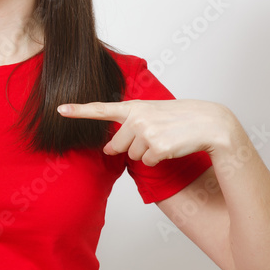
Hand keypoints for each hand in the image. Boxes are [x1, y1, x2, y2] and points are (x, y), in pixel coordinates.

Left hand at [56, 99, 235, 165]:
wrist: (209, 122)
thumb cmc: (180, 118)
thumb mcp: (153, 114)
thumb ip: (130, 126)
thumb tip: (109, 149)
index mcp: (134, 107)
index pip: (101, 109)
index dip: (79, 111)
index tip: (60, 109)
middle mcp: (137, 117)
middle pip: (118, 145)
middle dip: (130, 148)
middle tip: (152, 138)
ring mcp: (146, 132)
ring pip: (133, 155)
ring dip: (147, 153)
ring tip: (165, 139)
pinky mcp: (157, 146)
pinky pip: (147, 162)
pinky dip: (158, 159)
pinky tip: (171, 147)